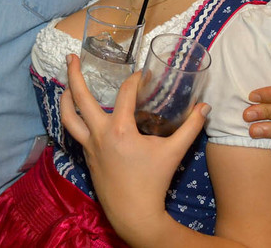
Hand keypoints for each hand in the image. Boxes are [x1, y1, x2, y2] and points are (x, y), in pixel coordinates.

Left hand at [59, 55, 207, 240]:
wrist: (134, 214)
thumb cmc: (154, 182)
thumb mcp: (174, 152)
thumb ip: (190, 128)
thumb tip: (205, 107)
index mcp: (120, 129)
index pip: (126, 93)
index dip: (136, 80)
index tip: (144, 74)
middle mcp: (99, 134)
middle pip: (80, 98)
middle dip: (73, 75)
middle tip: (70, 56)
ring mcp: (90, 147)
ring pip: (69, 118)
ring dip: (65, 98)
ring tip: (65, 84)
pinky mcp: (87, 157)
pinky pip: (76, 133)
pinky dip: (74, 119)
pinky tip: (80, 115)